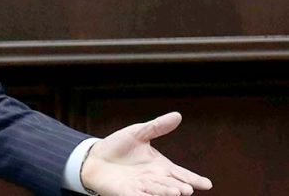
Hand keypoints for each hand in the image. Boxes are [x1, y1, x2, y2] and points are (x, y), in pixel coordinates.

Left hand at [81, 112, 211, 195]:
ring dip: (166, 192)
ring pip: (157, 191)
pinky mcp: (127, 193)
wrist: (95, 157)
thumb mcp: (138, 133)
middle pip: (172, 185)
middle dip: (180, 187)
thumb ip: (157, 127)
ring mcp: (142, 188)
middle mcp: (154, 180)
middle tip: (186, 189)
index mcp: (160, 167)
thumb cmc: (118, 146)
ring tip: (177, 192)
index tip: (207, 184)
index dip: (194, 179)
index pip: (181, 174)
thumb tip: (177, 115)